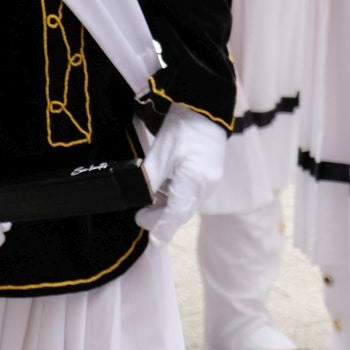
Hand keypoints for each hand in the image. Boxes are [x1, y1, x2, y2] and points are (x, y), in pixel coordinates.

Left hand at [135, 105, 226, 245]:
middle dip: (161, 218)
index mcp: (194, 183)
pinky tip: (166, 185)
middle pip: (181, 212)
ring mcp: (210, 180)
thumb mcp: (160, 154)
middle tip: (140, 215)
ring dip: (168, 206)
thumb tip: (139, 197)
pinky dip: (177, 195)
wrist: (205, 106)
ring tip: (150, 198)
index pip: (176, 216)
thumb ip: (149, 179)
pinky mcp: (210, 174)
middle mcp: (205, 186)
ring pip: (186, 203)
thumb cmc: (182, 127)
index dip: (162, 230)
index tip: (153, 243)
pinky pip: (192, 192)